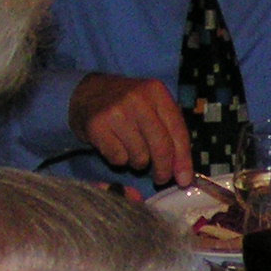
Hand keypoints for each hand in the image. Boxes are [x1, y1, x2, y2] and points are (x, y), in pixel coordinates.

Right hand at [69, 74, 192, 188]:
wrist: (86, 93)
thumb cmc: (127, 105)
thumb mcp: (152, 107)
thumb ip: (170, 133)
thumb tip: (183, 173)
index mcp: (156, 91)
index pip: (178, 131)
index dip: (183, 159)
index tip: (184, 179)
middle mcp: (137, 99)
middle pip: (161, 146)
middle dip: (164, 169)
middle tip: (161, 179)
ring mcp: (115, 111)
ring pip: (140, 156)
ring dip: (139, 162)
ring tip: (132, 150)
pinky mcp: (97, 126)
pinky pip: (119, 158)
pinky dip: (120, 160)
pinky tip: (116, 146)